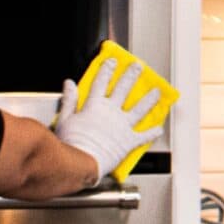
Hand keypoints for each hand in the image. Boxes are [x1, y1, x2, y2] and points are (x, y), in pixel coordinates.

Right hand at [52, 65, 167, 186]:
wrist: (81, 163)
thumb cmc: (70, 144)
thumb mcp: (65, 119)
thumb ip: (69, 100)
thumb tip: (69, 83)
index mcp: (94, 105)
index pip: (101, 82)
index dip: (107, 70)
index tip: (113, 61)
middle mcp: (111, 112)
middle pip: (123, 89)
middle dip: (131, 76)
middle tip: (139, 66)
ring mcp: (122, 126)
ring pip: (139, 109)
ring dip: (149, 99)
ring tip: (156, 91)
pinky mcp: (129, 141)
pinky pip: (143, 136)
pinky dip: (152, 133)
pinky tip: (159, 128)